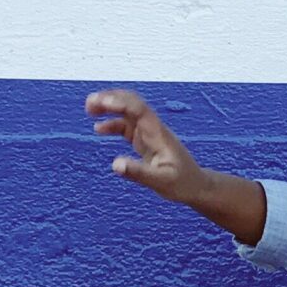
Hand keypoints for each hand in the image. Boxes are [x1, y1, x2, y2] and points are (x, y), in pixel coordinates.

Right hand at [85, 87, 204, 201]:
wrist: (197, 186)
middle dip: (110, 99)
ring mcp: (149, 133)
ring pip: (127, 113)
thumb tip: (115, 165)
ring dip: (109, 108)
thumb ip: (138, 173)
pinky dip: (112, 124)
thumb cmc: (183, 183)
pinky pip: (126, 127)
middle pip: (131, 104)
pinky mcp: (145, 141)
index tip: (100, 102)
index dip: (119, 102)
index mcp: (158, 134)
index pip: (138, 109)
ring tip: (89, 110)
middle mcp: (153, 129)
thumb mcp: (161, 182)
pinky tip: (99, 129)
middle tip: (89, 103)